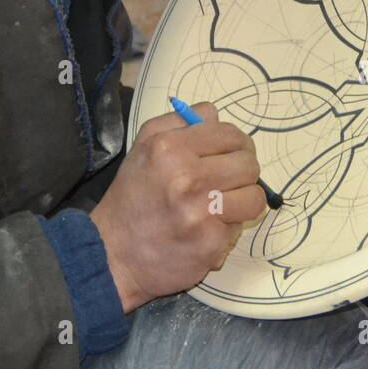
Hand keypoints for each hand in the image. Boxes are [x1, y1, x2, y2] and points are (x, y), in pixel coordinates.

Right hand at [90, 102, 265, 312]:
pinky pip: (240, 228)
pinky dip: (226, 229)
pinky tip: (205, 229)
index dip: (235, 144)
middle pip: (249, 165)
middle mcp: (187, 178)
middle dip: (242, 172)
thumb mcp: (144, 145)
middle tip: (226, 180)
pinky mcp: (211, 244)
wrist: (114, 252)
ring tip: (220, 205)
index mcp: (170, 148)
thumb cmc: (133, 196)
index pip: (230, 135)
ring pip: (254, 198)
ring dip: (241, 201)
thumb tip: (214, 116)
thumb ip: (179, 121)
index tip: (229, 154)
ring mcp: (201, 214)